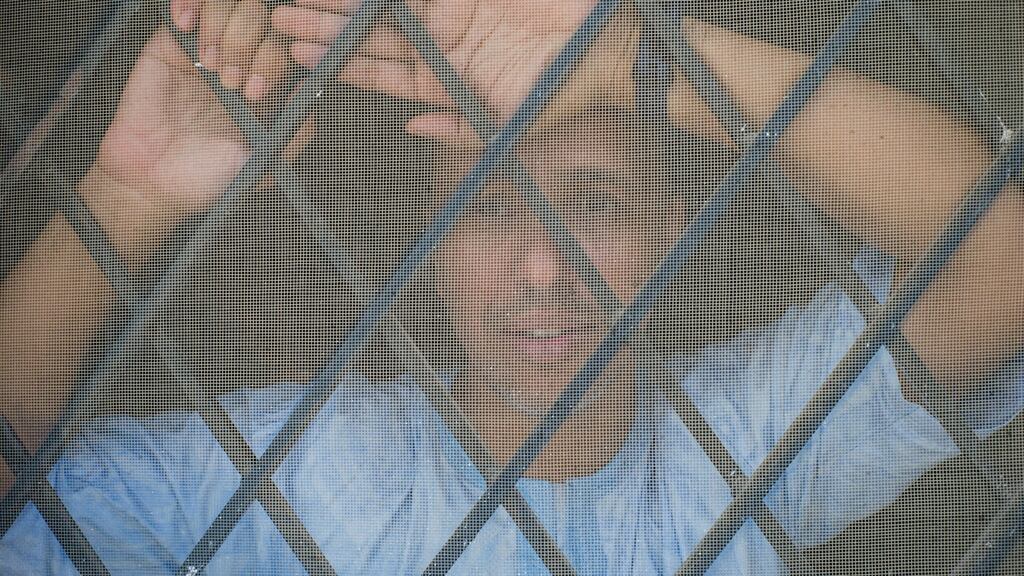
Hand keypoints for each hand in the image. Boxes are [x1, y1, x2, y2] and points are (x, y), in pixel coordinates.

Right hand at [81, 1, 304, 260]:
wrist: (155, 181)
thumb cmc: (212, 177)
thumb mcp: (264, 162)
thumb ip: (295, 130)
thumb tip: (310, 90)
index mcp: (271, 84)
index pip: (287, 46)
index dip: (274, 61)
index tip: (254, 93)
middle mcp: (244, 59)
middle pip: (261, 18)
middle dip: (247, 47)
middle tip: (230, 84)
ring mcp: (209, 46)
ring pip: (228, 6)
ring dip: (221, 29)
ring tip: (209, 68)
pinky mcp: (172, 42)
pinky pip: (187, 3)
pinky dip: (190, 5)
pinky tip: (187, 27)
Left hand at [272, 0, 637, 141]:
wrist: (607, 49)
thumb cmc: (564, 93)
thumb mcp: (511, 124)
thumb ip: (460, 128)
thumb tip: (412, 130)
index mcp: (448, 81)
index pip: (382, 72)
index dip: (339, 63)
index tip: (298, 56)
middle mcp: (446, 46)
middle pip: (375, 35)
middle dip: (328, 27)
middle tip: (280, 18)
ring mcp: (457, 14)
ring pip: (390, 5)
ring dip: (348, 1)